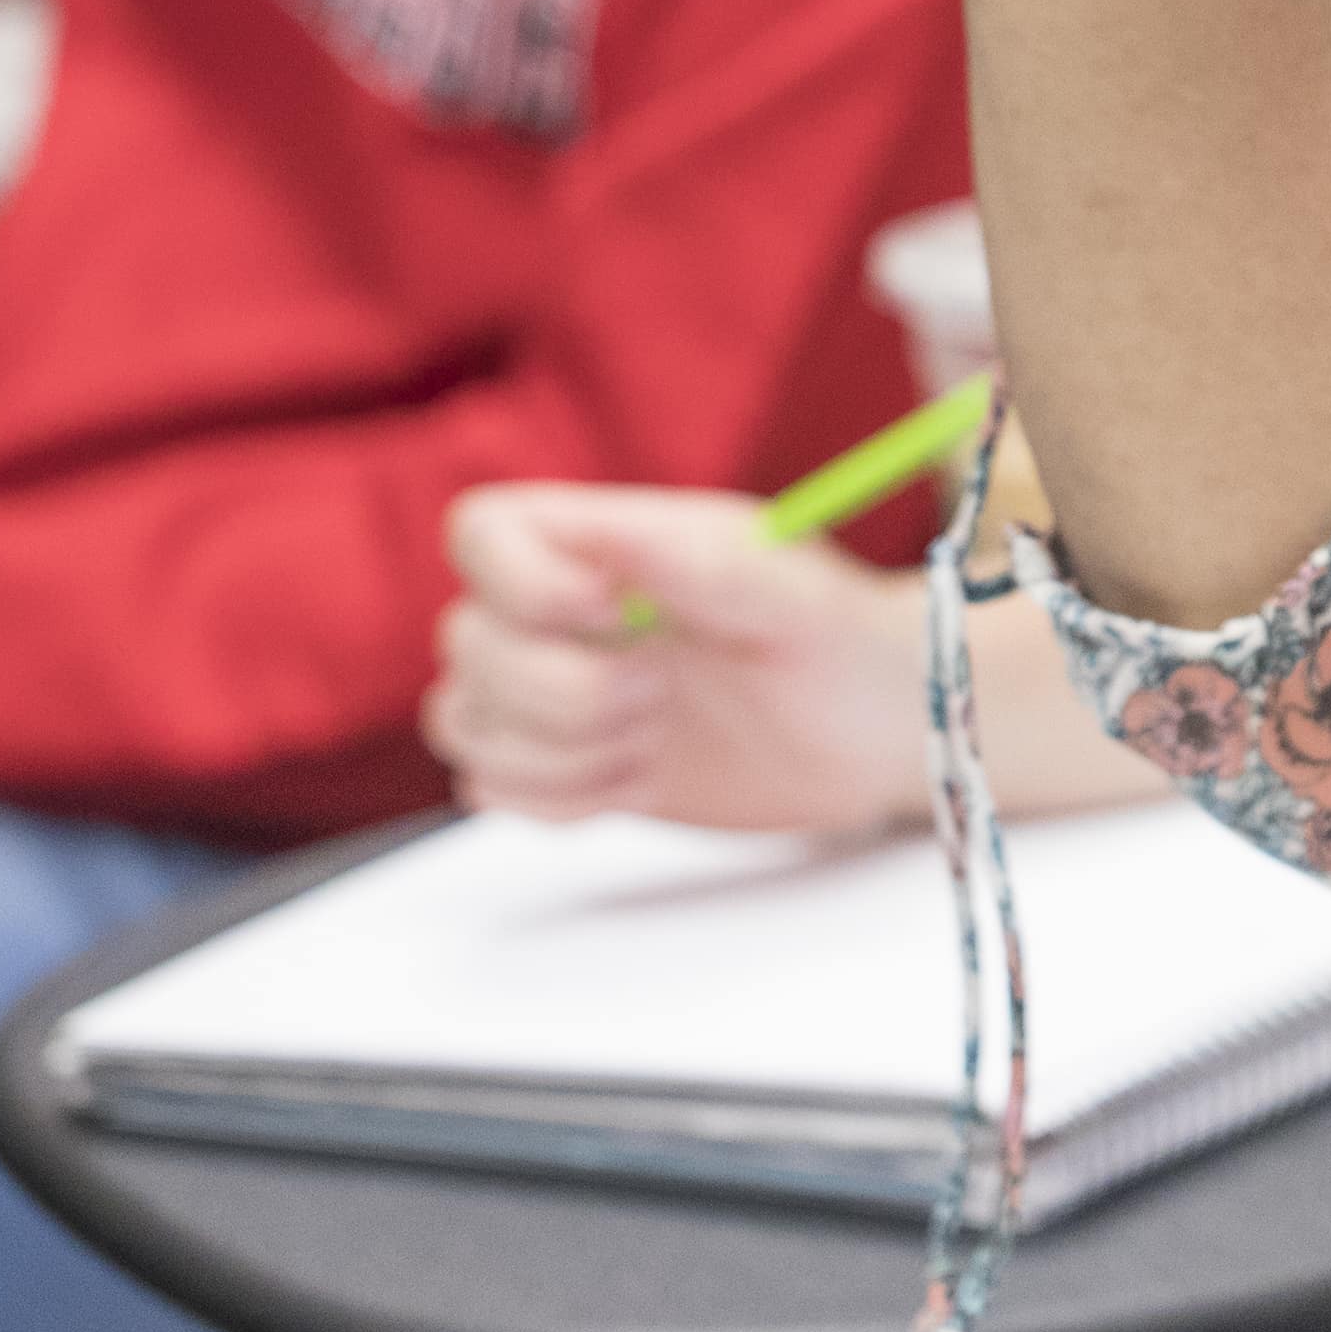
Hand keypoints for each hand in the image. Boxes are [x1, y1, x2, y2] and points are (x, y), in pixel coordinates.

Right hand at [429, 485, 931, 831]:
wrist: (868, 732)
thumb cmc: (834, 634)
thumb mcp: (786, 587)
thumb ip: (695, 559)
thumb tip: (607, 539)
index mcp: (599, 540)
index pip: (479, 532)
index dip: (521, 583)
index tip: (613, 612)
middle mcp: (556, 611)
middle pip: (464, 643)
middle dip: (567, 689)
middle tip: (664, 691)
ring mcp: (550, 690)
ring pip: (462, 722)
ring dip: (561, 749)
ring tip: (653, 736)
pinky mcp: (560, 766)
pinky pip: (490, 788)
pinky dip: (559, 799)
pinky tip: (636, 780)